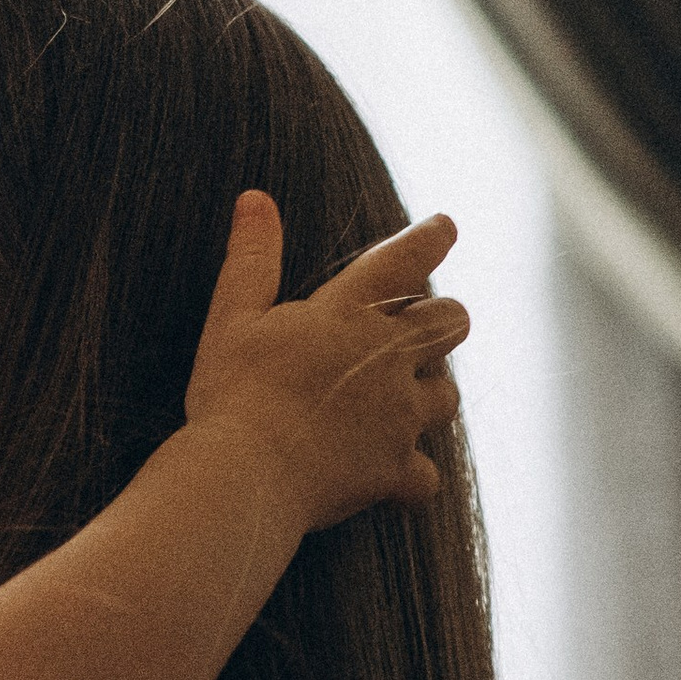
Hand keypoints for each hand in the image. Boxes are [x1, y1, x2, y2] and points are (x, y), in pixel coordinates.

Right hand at [185, 195, 466, 530]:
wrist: (245, 476)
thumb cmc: (232, 395)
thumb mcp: (231, 320)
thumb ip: (250, 259)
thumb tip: (255, 199)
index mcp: (347, 315)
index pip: (402, 260)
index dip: (428, 239)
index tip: (446, 226)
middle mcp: (387, 359)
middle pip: (449, 322)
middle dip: (444, 318)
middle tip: (431, 321)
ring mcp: (397, 417)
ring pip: (445, 396)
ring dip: (430, 393)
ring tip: (406, 399)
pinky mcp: (393, 469)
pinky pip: (424, 475)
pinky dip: (412, 476)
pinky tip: (395, 481)